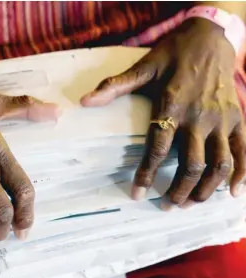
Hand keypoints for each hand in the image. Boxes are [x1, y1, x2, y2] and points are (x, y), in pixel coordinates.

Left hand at [81, 18, 245, 207]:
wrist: (210, 37)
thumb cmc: (173, 54)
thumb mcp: (143, 67)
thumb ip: (115, 86)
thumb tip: (84, 101)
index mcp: (172, 106)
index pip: (157, 149)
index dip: (146, 175)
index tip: (136, 194)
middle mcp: (198, 117)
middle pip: (190, 165)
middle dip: (178, 191)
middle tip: (166, 205)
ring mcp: (222, 119)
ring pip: (218, 164)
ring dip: (205, 189)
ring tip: (190, 203)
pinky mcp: (238, 118)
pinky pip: (244, 151)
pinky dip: (242, 175)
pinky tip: (233, 193)